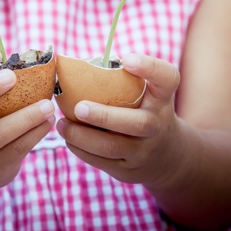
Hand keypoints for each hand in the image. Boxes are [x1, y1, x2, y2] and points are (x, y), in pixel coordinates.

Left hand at [56, 53, 183, 187]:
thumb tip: (74, 64)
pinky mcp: (128, 170)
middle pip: (137, 123)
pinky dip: (80, 150)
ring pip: (112, 147)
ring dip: (82, 136)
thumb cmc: (145, 111)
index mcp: (162, 98)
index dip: (150, 67)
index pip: (167, 78)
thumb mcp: (147, 94)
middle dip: (104, 116)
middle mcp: (157, 125)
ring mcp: (144, 151)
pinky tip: (68, 137)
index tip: (127, 59)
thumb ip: (123, 80)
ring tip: (62, 124)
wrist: (167, 156)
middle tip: (79, 107)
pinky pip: (101, 162)